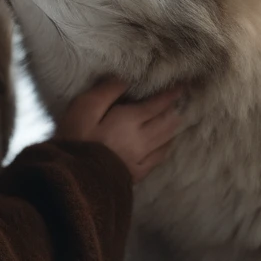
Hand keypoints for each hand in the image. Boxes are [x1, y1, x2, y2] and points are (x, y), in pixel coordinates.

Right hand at [55, 79, 182, 183]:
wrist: (77, 179)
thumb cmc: (77, 139)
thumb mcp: (85, 108)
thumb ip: (106, 92)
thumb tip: (125, 81)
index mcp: (130, 120)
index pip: (157, 105)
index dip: (170, 95)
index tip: (182, 87)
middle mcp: (142, 138)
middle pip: (166, 122)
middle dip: (175, 110)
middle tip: (183, 102)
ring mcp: (140, 158)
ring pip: (165, 140)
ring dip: (174, 128)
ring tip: (178, 120)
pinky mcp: (136, 174)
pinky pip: (158, 159)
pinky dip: (165, 148)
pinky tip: (165, 146)